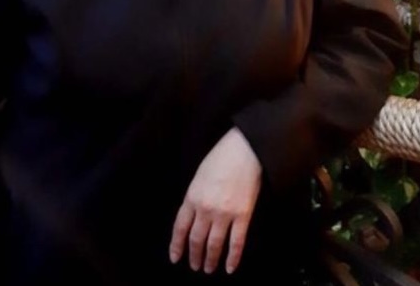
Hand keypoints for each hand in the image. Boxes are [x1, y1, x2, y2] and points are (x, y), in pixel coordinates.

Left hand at [169, 127, 261, 274]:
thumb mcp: (199, 176)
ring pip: (214, 244)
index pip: (180, 227)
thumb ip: (195, 197)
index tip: (176, 258)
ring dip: (210, 259)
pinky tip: (230, 267)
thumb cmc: (220, 158)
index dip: (177, 245)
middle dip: (194, 256)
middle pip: (196, 239)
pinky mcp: (243, 216)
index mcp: (192, 197)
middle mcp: (205, 209)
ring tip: (209, 269)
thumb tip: (194, 216)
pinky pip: (236, 242)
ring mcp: (224, 214)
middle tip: (195, 266)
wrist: (242, 151)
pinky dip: (233, 257)